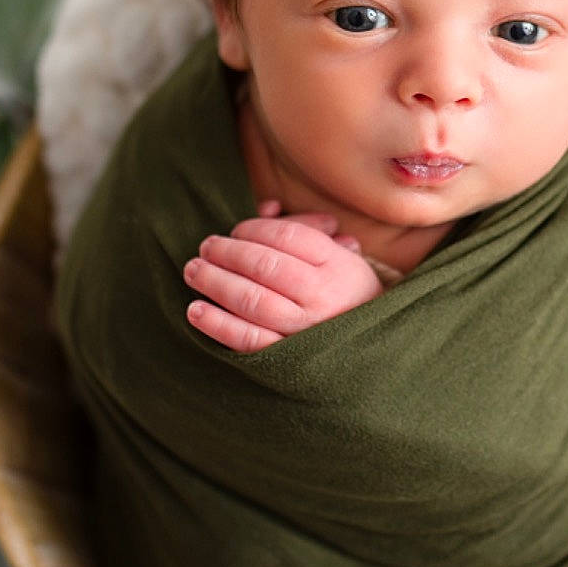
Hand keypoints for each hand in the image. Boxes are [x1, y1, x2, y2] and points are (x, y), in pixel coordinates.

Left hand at [182, 200, 381, 351]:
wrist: (373, 349)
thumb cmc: (345, 292)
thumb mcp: (339, 255)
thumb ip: (304, 227)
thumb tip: (266, 206)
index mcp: (338, 265)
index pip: (288, 236)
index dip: (254, 229)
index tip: (236, 231)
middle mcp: (322, 296)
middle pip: (265, 265)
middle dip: (227, 253)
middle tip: (205, 247)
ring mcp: (304, 329)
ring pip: (252, 300)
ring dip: (215, 282)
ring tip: (194, 271)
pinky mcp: (287, 360)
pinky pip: (248, 340)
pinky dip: (218, 324)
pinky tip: (197, 310)